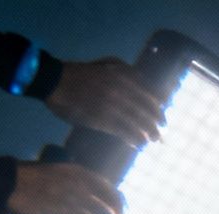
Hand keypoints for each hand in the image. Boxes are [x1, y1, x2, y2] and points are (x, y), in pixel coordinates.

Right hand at [6, 161, 123, 213]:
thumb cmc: (30, 176)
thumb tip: (90, 194)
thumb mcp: (58, 171)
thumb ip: (75, 180)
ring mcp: (73, 198)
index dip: (117, 201)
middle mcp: (80, 184)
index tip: (118, 209)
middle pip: (109, 203)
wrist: (9, 182)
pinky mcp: (64, 212)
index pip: (108, 187)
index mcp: (79, 172)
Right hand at [45, 57, 164, 145]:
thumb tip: (147, 83)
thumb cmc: (82, 73)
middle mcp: (121, 91)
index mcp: (124, 77)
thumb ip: (128, 72)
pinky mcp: (100, 119)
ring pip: (137, 123)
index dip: (160, 111)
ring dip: (148, 134)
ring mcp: (111, 106)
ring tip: (152, 142)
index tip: (164, 119)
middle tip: (162, 135)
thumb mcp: (108, 64)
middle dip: (157, 126)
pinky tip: (137, 144)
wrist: (54, 81)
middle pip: (147, 113)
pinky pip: (122, 131)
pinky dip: (132, 138)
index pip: (151, 97)